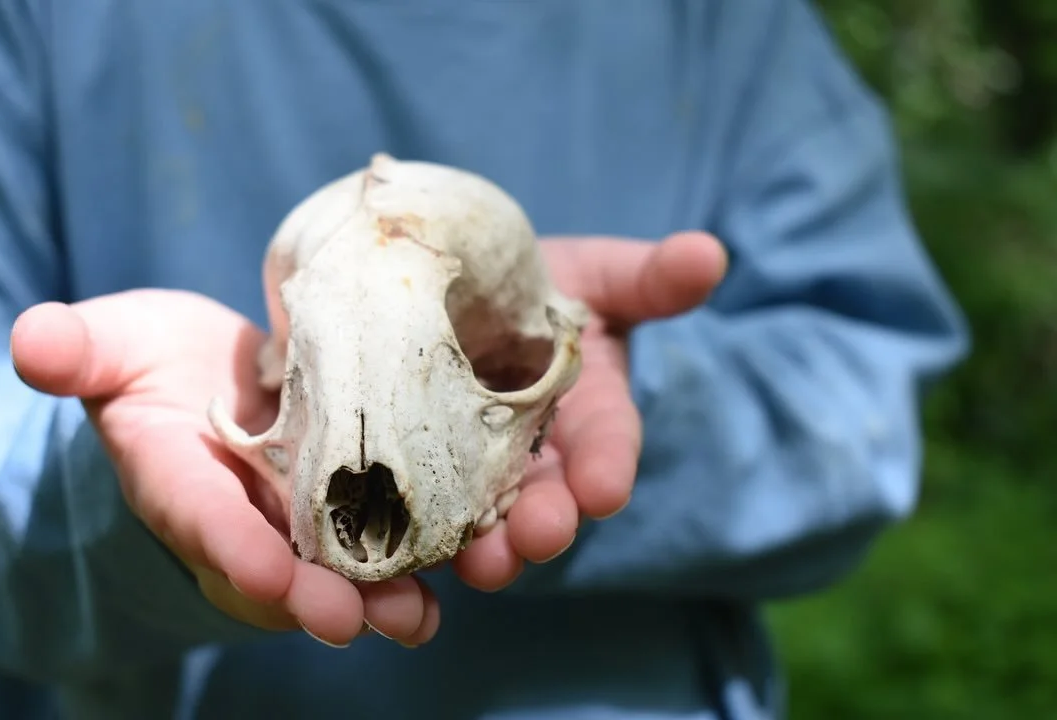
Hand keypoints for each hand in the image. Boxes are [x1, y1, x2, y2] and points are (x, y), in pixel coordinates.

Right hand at [10, 290, 437, 647]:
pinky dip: (427, 559)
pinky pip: (392, 539)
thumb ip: (81, 352)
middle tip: (352, 619)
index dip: (230, 547)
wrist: (217, 383)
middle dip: (316, 597)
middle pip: (282, 569)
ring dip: (383, 597)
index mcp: (183, 482)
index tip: (264, 571)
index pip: (200, 520)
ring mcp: (305, 520)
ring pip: (345, 570)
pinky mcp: (358, 503)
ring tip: (417, 617)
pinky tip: (463, 575)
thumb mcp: (117, 349)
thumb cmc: (158, 366)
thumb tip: (33, 341)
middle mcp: (247, 518)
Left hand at [452, 231, 727, 589]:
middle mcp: (542, 455)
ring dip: (490, 547)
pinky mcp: (427, 478)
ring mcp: (483, 472)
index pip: (608, 444)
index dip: (608, 466)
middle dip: (548, 520)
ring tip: (483, 565)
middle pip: (550, 498)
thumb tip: (707, 254)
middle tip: (540, 536)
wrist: (465, 296)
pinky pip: (424, 512)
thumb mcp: (598, 276)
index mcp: (590, 413)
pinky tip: (408, 554)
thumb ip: (650, 278)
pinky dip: (420, 534)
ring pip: (490, 520)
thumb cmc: (539, 285)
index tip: (605, 489)